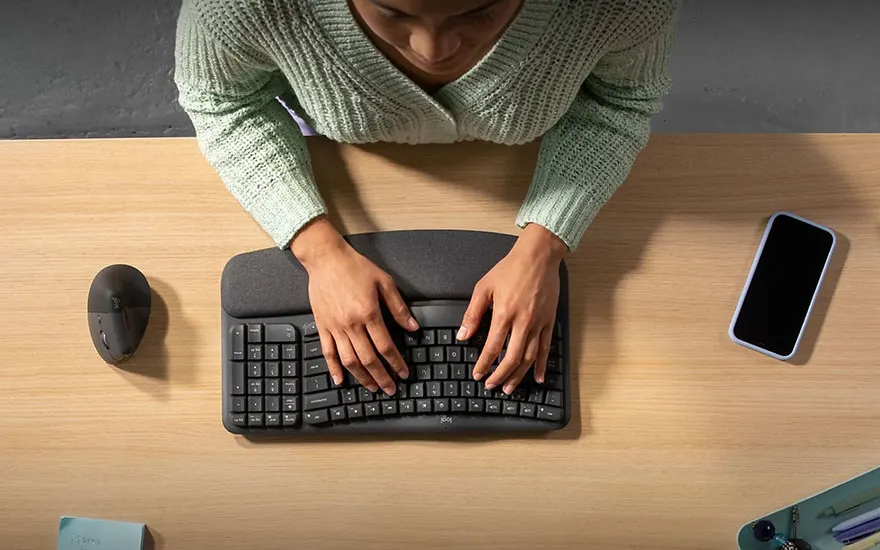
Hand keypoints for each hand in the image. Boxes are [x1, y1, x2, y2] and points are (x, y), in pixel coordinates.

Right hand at [292, 217, 417, 394]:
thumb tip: (412, 327)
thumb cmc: (354, 267)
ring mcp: (335, 327)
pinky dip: (334, 369)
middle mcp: (351, 324)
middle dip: (381, 377)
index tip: (403, 373)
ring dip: (362, 377)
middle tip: (390, 389)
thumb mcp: (384, 282)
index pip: (386, 346)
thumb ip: (398, 307)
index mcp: (369, 313)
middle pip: (368, 359)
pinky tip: (340, 380)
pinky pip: (327, 352)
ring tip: (371, 387)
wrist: (326, 259)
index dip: (396, 363)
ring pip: (349, 360)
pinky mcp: (322, 326)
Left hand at [458, 224, 565, 393]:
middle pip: (511, 358)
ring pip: (529, 357)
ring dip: (518, 375)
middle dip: (500, 376)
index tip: (478, 374)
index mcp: (505, 313)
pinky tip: (536, 377)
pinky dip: (541, 365)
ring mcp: (538, 323)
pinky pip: (546, 348)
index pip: (492, 347)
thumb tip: (463, 334)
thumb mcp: (484, 287)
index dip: (484, 364)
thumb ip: (473, 313)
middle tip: (491, 385)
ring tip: (509, 387)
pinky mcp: (549, 321)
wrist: (539, 256)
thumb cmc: (511, 268)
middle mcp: (523, 321)